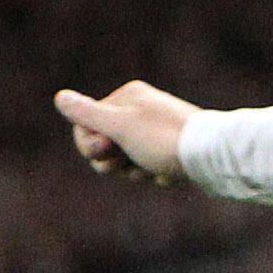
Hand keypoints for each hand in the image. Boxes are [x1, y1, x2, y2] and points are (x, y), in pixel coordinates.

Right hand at [54, 80, 198, 184]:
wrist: (212, 158)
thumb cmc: (163, 140)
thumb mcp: (120, 128)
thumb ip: (87, 115)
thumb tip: (60, 97)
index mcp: (127, 97)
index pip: (86, 124)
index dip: (89, 144)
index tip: (106, 150)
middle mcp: (140, 110)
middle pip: (104, 144)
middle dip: (113, 161)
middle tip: (129, 162)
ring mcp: (155, 131)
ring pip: (125, 160)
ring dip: (135, 171)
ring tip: (153, 168)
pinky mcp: (169, 150)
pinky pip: (147, 168)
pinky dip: (153, 174)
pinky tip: (168, 174)